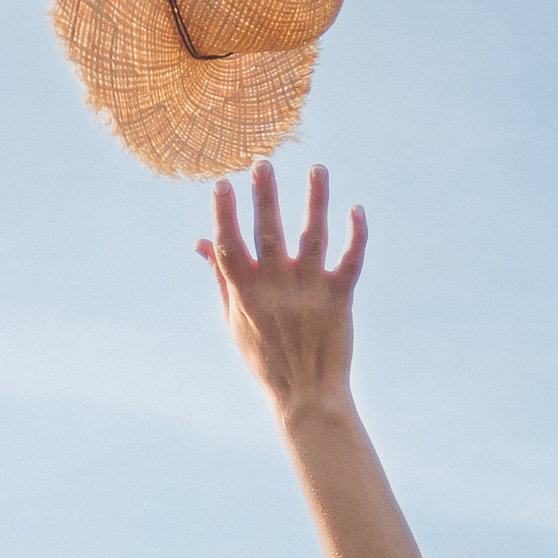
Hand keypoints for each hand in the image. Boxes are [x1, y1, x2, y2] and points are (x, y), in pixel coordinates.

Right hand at [199, 162, 366, 420]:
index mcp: (246, 294)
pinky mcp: (339, 299)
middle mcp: (276, 289)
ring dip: (315, 201)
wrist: (306, 394)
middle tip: (263, 163)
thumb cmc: (265, 356)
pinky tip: (356, 209)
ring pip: (314, 238)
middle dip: (265, 197)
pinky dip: (356, 235)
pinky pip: (350, 261)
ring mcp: (309, 292)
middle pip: (269, 235)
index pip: (229, 247)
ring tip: (317, 169)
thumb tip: (201, 241)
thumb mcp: (234, 319)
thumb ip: (220, 278)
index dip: (223, 214)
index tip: (222, 183)